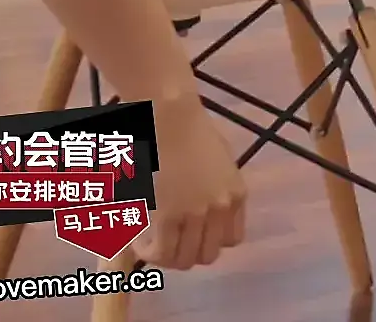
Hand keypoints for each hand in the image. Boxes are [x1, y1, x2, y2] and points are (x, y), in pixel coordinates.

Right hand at [133, 93, 246, 269]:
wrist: (171, 117)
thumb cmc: (191, 130)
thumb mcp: (220, 161)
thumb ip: (218, 187)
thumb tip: (201, 209)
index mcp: (236, 195)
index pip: (232, 240)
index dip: (210, 241)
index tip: (193, 235)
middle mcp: (221, 208)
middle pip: (208, 255)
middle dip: (187, 253)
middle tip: (167, 242)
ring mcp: (197, 214)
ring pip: (184, 259)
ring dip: (165, 257)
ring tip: (149, 243)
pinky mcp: (170, 215)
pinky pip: (161, 252)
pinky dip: (149, 253)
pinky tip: (138, 242)